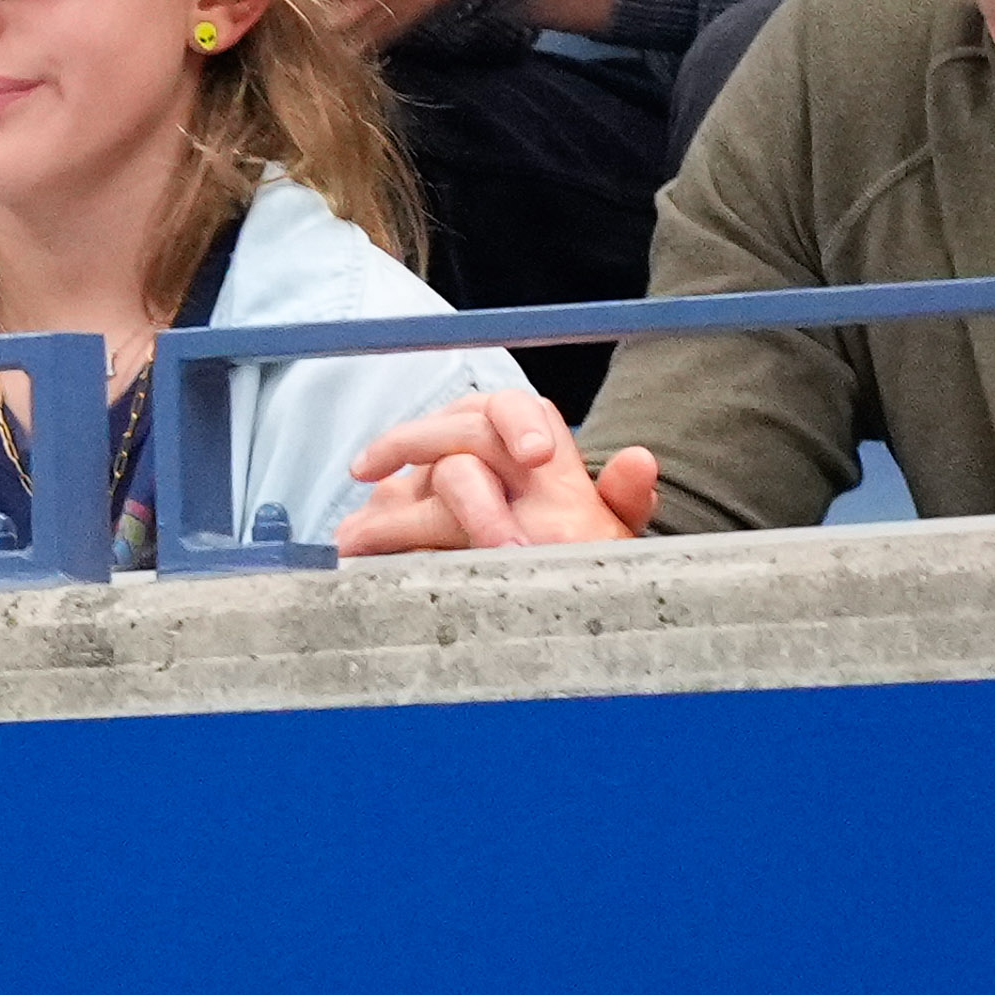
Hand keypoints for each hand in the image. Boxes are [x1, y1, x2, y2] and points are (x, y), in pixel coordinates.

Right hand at [332, 382, 663, 555]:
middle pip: (455, 444)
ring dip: (400, 515)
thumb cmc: (573, 550)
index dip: (521, 425)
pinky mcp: (399, 518)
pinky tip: (354, 547)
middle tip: (501, 546)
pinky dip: (367, 532)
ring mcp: (430, 484)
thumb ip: (623, 497)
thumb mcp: (608, 530)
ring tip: (380, 542)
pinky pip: (378, 518)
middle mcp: (471, 450)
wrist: (535, 584)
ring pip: (409, 485)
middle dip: (476, 496)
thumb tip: (640, 461)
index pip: (513, 409)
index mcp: (522, 441)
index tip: (537, 456)